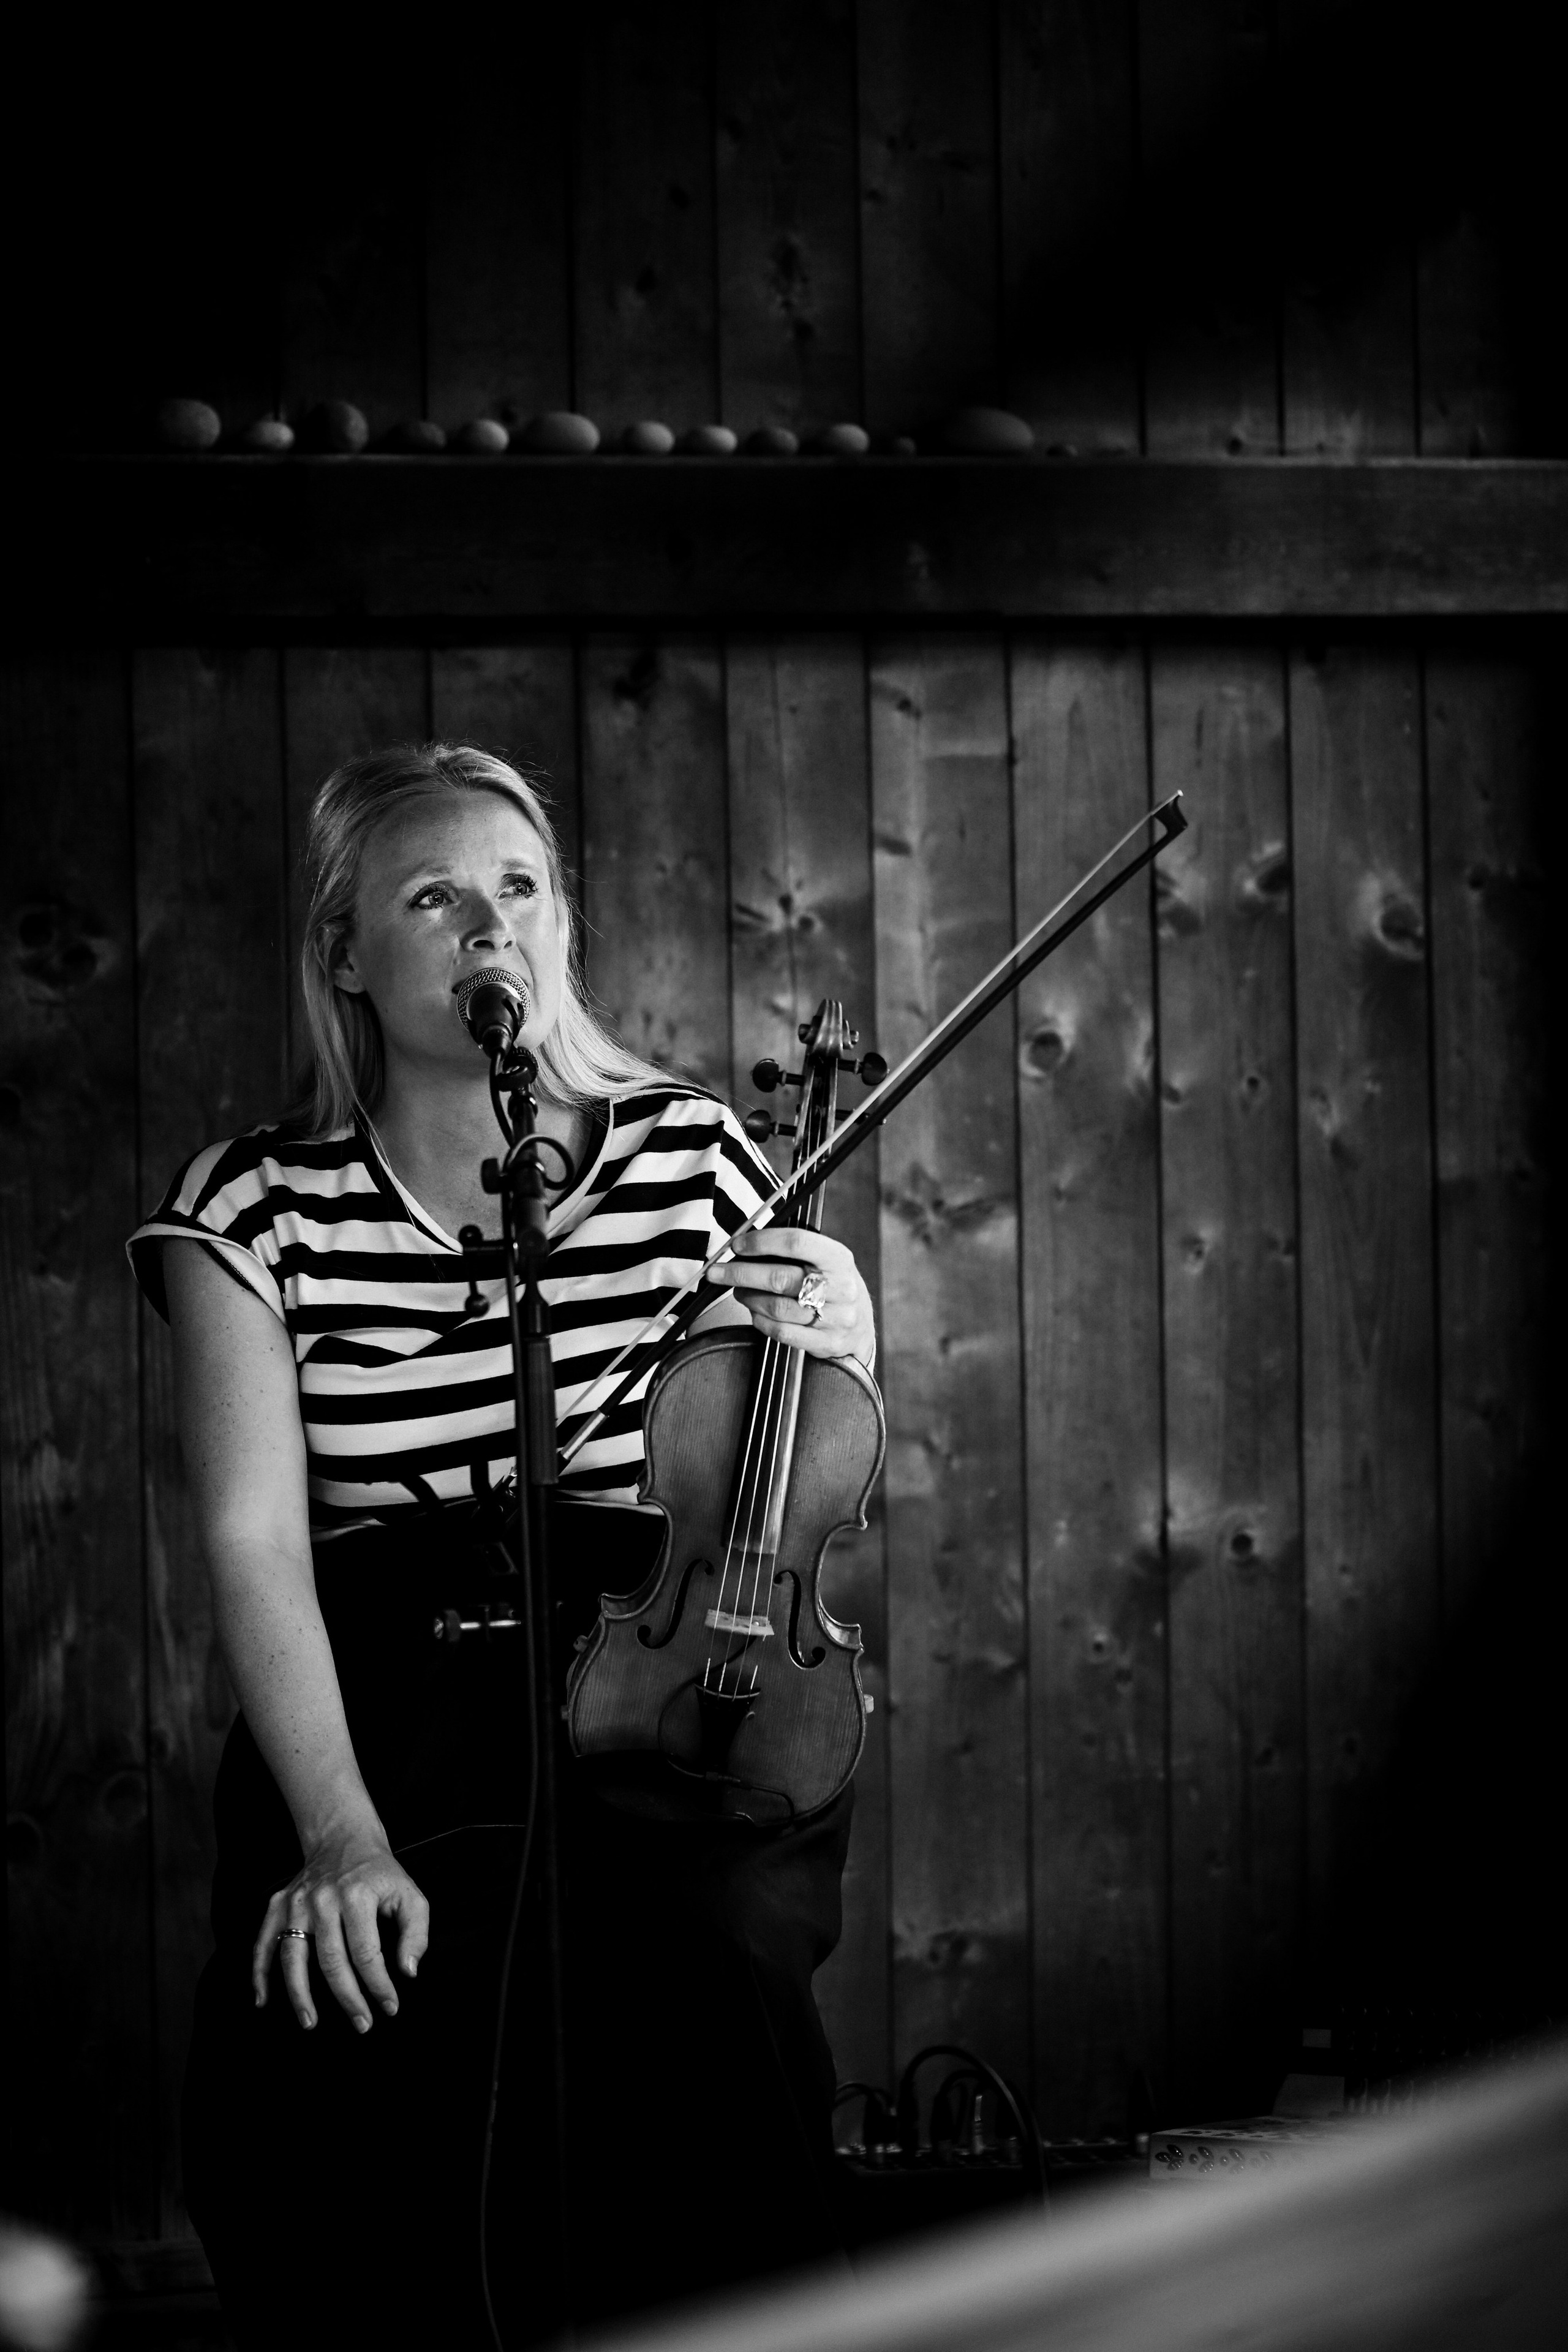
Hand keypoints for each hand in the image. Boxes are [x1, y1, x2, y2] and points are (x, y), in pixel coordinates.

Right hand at [252, 1826, 429, 2033]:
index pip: (367, 1952)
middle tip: (362, 2024)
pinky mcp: (277, 1905)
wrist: (344, 1839)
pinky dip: (259, 1973)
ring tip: (310, 2023)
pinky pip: (263, 1942)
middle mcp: (323, 1899)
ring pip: (292, 1956)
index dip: (378, 1985)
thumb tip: (408, 1972)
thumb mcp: (410, 1894)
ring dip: (300, 1994)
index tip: (389, 2007)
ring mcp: (296, 1902)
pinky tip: (262, 2000)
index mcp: (357, 1895)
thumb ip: (416, 1933)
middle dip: (348, 1998)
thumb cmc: (380, 1874)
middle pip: (331, 1960)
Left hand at [708, 1227, 875, 1365]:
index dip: (761, 1242)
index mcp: (839, 1259)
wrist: (861, 1326)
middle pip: (780, 1278)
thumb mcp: (826, 1260)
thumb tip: (744, 1245)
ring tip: (738, 1291)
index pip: (796, 1242)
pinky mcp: (825, 1343)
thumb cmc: (833, 1285)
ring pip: (776, 1308)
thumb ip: (793, 1252)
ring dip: (748, 1298)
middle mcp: (840, 1288)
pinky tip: (755, 1312)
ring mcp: (834, 1318)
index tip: (737, 1245)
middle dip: (740, 1274)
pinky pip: (781, 1332)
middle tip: (717, 1272)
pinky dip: (760, 1320)